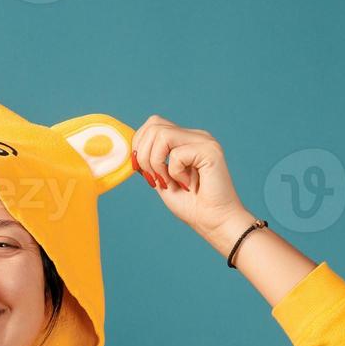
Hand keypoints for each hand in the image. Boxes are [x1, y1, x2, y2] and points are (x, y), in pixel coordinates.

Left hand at [130, 115, 255, 254]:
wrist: (214, 221)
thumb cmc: (190, 205)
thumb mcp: (160, 180)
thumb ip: (148, 162)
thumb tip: (131, 150)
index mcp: (185, 140)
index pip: (153, 124)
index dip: (139, 145)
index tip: (143, 171)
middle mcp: (195, 136)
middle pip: (154, 124)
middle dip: (143, 155)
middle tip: (154, 178)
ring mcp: (204, 141)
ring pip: (162, 135)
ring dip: (156, 163)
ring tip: (169, 181)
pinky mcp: (210, 151)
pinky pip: (176, 154)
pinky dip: (174, 172)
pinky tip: (187, 184)